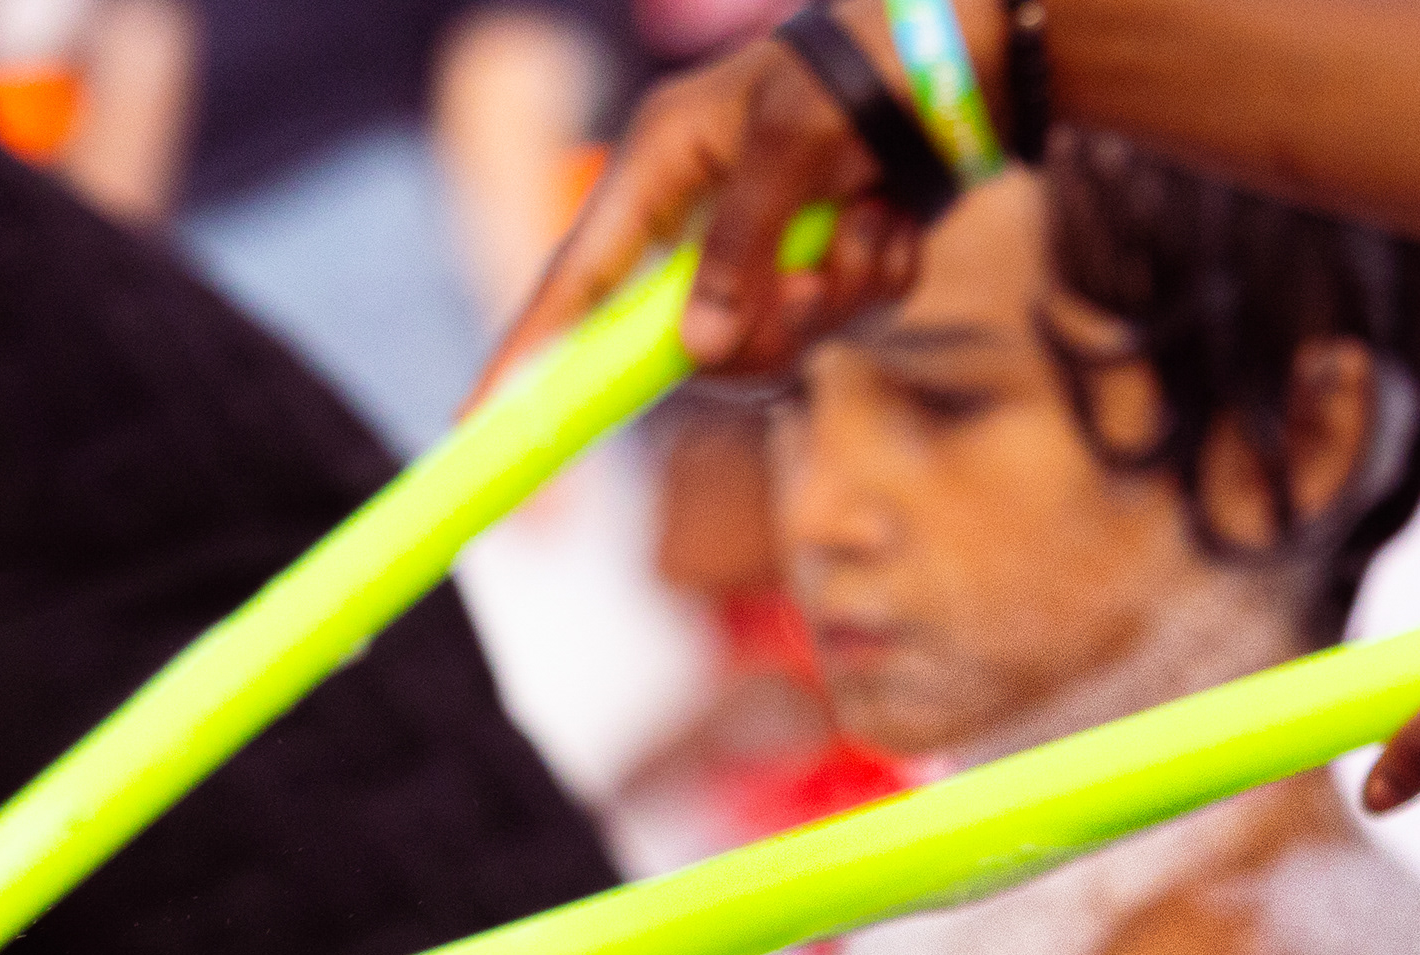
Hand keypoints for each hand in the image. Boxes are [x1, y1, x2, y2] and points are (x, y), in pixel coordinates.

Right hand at [484, 0, 963, 386]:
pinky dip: (878, 279)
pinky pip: (844, 324)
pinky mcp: (818, 273)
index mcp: (657, 172)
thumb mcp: (788, 142)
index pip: (573, 282)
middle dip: (768, 329)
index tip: (478, 422)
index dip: (526, 354)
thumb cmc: (851, 72)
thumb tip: (699, 349)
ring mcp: (759, 256)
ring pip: (779, 343)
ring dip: (839, 295)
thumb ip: (740, 245)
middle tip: (812, 287)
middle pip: (692, 345)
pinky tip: (890, 219)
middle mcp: (698, 224)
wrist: (942, 67)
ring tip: (871, 221)